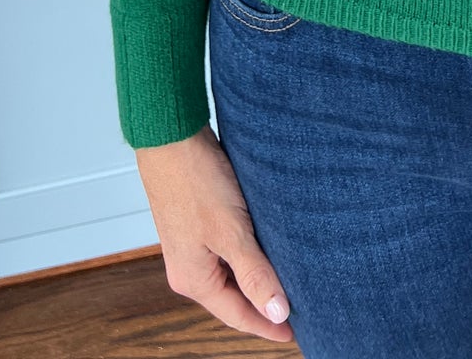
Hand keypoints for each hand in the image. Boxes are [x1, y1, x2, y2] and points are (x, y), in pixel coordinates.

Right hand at [135, 123, 294, 342]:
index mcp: (193, 279)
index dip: (268, 326)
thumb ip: (255, 274)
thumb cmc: (196, 181)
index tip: (295, 335)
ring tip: (288, 281)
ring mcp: (192, 246)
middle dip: (263, 306)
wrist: (171, 137)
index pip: (238, 315)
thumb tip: (277, 314)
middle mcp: (189, 268)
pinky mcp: (198, 224)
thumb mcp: (231, 232)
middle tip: (299, 309)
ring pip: (231, 274)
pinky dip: (248, 255)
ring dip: (257, 278)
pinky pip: (227, 251)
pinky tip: (266, 248)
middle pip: (233, 298)